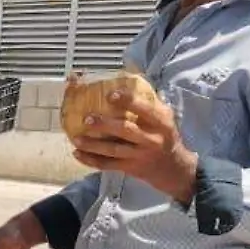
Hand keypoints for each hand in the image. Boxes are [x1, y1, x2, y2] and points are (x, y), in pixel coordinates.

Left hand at [71, 86, 197, 202]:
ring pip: (113, 150)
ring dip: (93, 145)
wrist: (173, 167)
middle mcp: (151, 139)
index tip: (110, 94)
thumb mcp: (164, 117)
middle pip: (126, 130)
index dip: (128, 101)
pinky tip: (77, 154)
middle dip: (105, 124)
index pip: (145, 110)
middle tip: (86, 118)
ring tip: (76, 138)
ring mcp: (140, 155)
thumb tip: (124, 80)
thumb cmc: (164, 135)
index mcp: (161, 122)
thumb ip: (148, 102)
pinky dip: (91, 160)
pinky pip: (108, 165)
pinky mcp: (130, 168)